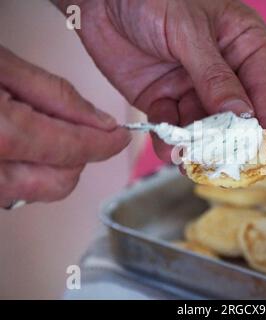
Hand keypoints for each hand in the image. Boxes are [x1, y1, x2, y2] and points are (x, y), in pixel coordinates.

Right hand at [0, 46, 129, 206]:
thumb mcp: (0, 65)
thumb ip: (56, 96)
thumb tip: (99, 121)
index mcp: (0, 135)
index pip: (75, 150)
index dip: (105, 143)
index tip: (119, 135)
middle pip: (63, 182)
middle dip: (79, 155)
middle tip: (76, 127)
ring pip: (40, 190)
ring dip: (55, 164)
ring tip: (36, 126)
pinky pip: (15, 190)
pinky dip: (29, 169)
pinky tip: (17, 140)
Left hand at [64, 0, 265, 160]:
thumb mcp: (188, 31)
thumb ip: (214, 75)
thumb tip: (243, 115)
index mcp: (243, 43)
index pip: (262, 87)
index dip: (261, 120)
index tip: (258, 148)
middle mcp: (224, 69)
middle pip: (233, 114)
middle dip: (226, 139)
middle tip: (221, 164)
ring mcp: (194, 86)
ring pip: (203, 125)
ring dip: (196, 145)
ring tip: (189, 161)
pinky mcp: (166, 98)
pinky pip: (172, 125)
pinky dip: (169, 139)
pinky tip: (167, 150)